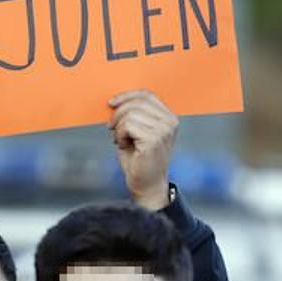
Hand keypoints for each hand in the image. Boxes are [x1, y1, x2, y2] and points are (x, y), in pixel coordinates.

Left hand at [108, 89, 177, 210]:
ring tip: (120, 140)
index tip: (112, 103)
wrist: (147, 186)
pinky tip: (122, 145)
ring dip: (119, 127)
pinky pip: (128, 125)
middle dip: (118, 113)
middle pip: (137, 102)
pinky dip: (120, 135)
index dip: (127, 96)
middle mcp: (170, 122)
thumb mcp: (138, 131)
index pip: (147, 95)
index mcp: (169, 117)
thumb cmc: (140, 160)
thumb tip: (116, 101)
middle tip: (111, 127)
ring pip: (130, 114)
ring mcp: (163, 131)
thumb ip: (134, 114)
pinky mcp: (153, 140)